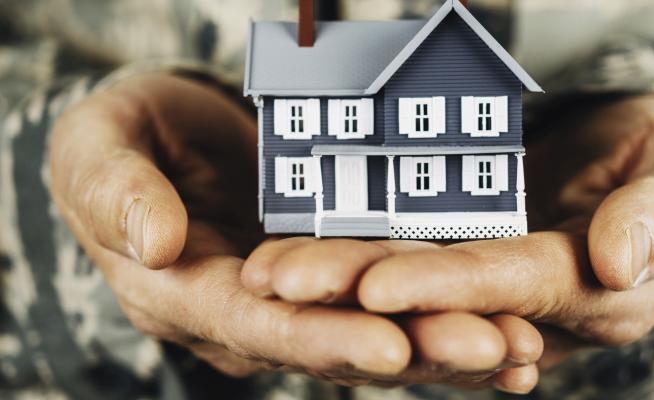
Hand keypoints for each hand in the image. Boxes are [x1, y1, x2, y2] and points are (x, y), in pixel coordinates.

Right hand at [49, 73, 542, 390]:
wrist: (158, 140)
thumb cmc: (121, 139)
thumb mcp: (99, 147)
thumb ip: (118, 193)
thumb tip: (155, 241)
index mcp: (187, 292)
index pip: (259, 326)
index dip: (324, 337)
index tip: (390, 344)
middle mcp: (249, 314)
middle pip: (337, 343)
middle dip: (418, 349)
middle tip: (497, 349)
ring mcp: (296, 301)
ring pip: (378, 332)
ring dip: (450, 342)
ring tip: (522, 348)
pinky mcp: (333, 278)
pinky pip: (392, 305)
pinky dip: (447, 318)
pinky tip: (510, 336)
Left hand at [241, 95, 653, 369]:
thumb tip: (619, 260)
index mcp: (594, 295)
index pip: (508, 290)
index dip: (442, 289)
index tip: (371, 287)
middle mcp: (532, 305)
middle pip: (438, 298)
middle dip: (354, 292)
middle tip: (274, 282)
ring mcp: (494, 283)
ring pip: (409, 284)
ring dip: (335, 278)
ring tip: (264, 272)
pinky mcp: (468, 256)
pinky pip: (407, 258)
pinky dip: (353, 257)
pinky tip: (296, 252)